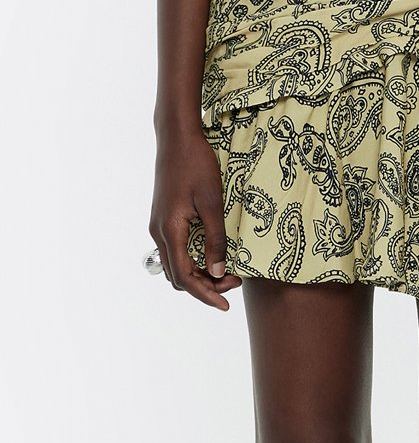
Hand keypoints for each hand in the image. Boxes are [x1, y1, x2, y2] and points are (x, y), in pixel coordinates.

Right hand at [148, 123, 242, 309]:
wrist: (177, 137)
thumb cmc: (197, 164)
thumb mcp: (212, 202)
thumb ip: (215, 239)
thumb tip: (219, 272)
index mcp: (170, 231)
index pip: (185, 277)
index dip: (206, 294)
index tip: (226, 305)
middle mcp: (159, 232)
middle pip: (179, 276)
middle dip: (205, 286)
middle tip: (235, 281)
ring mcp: (159, 225)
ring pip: (175, 264)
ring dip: (199, 273)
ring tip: (227, 270)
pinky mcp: (163, 217)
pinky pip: (175, 249)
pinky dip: (192, 259)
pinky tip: (211, 253)